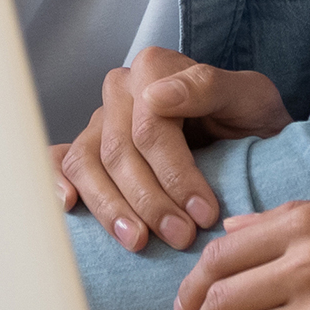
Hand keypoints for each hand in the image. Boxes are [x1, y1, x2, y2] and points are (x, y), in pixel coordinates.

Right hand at [52, 46, 291, 253]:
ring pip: (87, 163)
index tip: (205, 213)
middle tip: (182, 236)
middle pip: (119, 151)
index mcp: (155, 68)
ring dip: (110, 208)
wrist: (249, 135)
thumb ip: (208, 87)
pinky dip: (58, 183)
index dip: (175, 175)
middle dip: (150, 201)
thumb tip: (155, 97)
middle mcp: (122, 89)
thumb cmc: (250, 116)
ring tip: (139, 242)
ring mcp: (100, 119)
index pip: (151, 128)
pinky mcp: (89, 147)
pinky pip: (62, 162)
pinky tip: (70, 207)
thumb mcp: (250, 96)